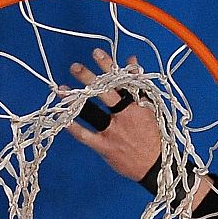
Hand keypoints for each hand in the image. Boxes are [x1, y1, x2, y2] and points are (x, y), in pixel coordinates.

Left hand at [64, 50, 162, 180]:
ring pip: (92, 112)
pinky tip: (63, 119)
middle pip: (104, 93)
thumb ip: (138, 82)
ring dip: (75, 100)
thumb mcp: (150, 106)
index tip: (96, 52)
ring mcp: (114, 131)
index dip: (108, 65)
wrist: (156, 165)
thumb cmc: (153, 134)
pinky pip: (86, 136)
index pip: (121, 80)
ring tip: (61, 89)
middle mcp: (124, 115)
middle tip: (75, 67)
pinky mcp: (105, 147)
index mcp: (137, 104)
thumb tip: (131, 59)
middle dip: (88, 78)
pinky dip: (73, 128)